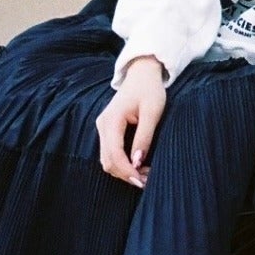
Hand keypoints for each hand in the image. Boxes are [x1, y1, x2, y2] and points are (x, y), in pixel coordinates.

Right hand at [96, 56, 166, 187]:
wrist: (142, 73)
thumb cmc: (150, 90)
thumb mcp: (152, 112)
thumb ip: (144, 137)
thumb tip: (137, 162)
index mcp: (111, 120)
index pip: (114, 153)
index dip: (126, 171)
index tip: (142, 181)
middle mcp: (102, 125)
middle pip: (107, 160)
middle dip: (125, 174)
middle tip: (146, 182)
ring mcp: (103, 127)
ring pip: (106, 159)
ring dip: (123, 171)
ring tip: (144, 176)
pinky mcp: (107, 130)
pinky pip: (110, 152)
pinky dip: (121, 163)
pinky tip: (137, 165)